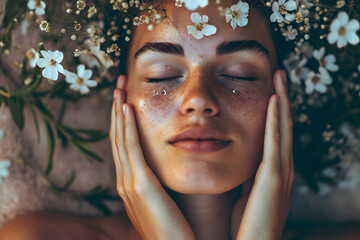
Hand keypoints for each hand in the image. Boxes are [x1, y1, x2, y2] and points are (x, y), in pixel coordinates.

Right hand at [109, 75, 194, 239]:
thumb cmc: (172, 228)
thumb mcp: (160, 201)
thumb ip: (154, 185)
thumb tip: (159, 171)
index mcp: (130, 183)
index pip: (122, 145)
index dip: (120, 120)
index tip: (124, 98)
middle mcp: (124, 180)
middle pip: (116, 137)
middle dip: (116, 109)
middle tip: (118, 84)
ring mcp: (129, 183)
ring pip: (120, 139)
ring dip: (118, 111)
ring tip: (119, 87)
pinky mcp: (140, 185)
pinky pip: (131, 150)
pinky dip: (127, 128)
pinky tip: (126, 108)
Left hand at [234, 70, 294, 239]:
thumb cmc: (244, 225)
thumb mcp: (245, 194)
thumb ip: (247, 176)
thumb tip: (241, 163)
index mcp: (273, 172)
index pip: (275, 134)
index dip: (275, 111)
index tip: (269, 89)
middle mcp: (281, 169)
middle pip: (282, 127)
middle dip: (282, 99)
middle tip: (278, 74)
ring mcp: (280, 174)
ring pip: (282, 129)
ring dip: (282, 102)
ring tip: (280, 78)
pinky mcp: (273, 180)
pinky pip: (274, 144)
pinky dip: (275, 121)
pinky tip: (275, 101)